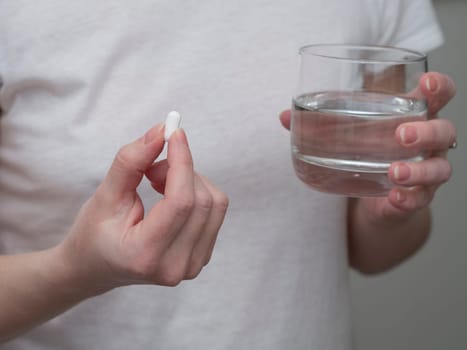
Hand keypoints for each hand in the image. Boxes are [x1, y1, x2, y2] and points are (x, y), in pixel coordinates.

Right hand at [58, 124, 228, 294]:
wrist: (96, 267)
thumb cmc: (94, 233)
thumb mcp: (104, 195)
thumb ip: (131, 162)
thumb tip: (162, 131)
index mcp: (144, 255)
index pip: (181, 202)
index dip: (182, 161)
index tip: (174, 133)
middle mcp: (175, 267)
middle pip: (201, 201)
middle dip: (181, 170)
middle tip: (151, 169)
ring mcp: (192, 266)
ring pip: (215, 203)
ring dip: (191, 180)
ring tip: (158, 183)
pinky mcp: (202, 257)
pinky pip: (215, 212)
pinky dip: (197, 192)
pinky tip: (171, 196)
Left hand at [279, 72, 456, 218]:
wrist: (373, 199)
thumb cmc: (366, 153)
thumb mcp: (347, 133)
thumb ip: (319, 123)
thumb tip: (284, 116)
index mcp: (412, 117)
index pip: (438, 95)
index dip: (439, 87)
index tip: (427, 83)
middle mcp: (427, 144)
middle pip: (445, 131)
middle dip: (428, 131)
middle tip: (402, 134)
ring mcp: (424, 172)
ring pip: (439, 169)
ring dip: (420, 170)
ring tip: (396, 171)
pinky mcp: (414, 199)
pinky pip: (420, 199)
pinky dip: (409, 198)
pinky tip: (394, 198)